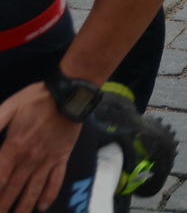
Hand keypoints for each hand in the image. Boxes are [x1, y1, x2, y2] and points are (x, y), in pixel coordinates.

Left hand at [0, 84, 79, 212]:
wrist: (70, 95)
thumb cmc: (37, 99)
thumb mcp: (9, 107)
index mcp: (13, 147)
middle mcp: (29, 159)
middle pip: (12, 188)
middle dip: (3, 204)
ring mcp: (47, 160)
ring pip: (32, 189)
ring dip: (23, 206)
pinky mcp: (61, 157)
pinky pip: (55, 180)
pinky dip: (48, 195)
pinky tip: (42, 207)